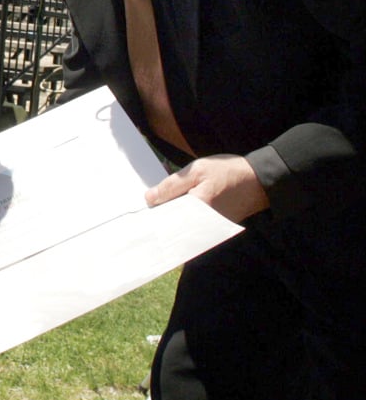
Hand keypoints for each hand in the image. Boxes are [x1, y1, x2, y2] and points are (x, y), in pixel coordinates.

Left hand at [145, 154, 269, 223]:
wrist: (259, 180)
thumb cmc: (227, 172)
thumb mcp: (196, 171)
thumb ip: (171, 185)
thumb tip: (149, 199)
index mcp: (196, 209)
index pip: (166, 219)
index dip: (152, 215)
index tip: (139, 214)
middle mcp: (203, 224)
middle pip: (173, 226)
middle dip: (160, 219)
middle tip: (145, 212)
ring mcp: (209, 228)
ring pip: (182, 227)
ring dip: (171, 220)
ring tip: (159, 210)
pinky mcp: (214, 228)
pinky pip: (193, 226)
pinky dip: (183, 219)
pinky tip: (176, 209)